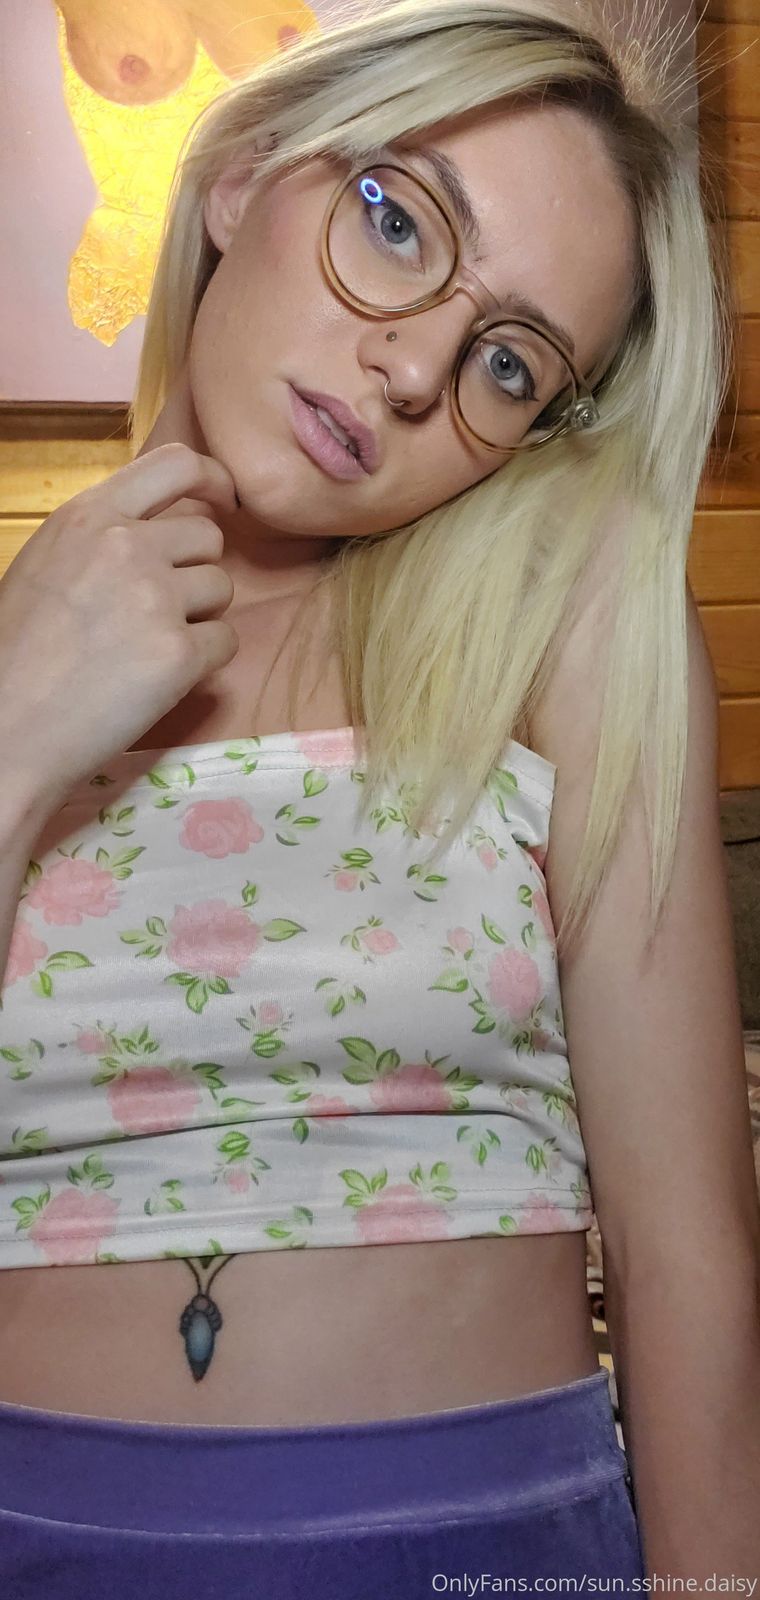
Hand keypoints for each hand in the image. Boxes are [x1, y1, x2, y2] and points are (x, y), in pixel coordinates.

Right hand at [0, 442, 239, 821]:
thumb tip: (163, 531)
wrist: (9, 728)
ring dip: (199, 616)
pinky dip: (205, 661)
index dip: (212, 479)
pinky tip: (159, 678)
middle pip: (209, 537)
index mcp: (88, 516)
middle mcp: (126, 546)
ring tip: (145, 646)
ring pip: (222, 589)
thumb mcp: (48, 563)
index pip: (177, 464)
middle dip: (194, 571)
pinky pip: (226, 641)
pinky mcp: (179, 653)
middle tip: (157, 610)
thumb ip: (103, 538)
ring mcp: (156, 598)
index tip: (223, 500)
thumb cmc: (18, 652)